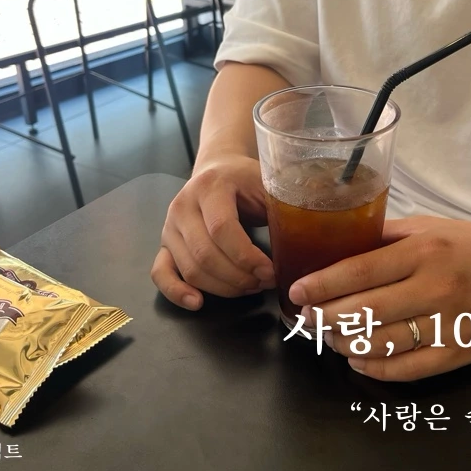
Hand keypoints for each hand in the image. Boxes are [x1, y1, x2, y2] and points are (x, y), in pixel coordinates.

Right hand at [152, 156, 274, 310]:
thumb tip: (311, 232)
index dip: (247, 257)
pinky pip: (160, 272)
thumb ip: (282, 205)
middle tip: (264, 282)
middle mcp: (183, 206)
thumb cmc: (246, 180)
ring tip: (250, 287)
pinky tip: (197, 302)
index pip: (222, 229)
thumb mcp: (266, 183)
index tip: (270, 272)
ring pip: (190, 268)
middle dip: (238, 277)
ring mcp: (169, 226)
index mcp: (210, 186)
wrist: (218, 168)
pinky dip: (176, 291)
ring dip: (223, 287)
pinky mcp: (164, 244)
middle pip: (205, 254)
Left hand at [288, 216, 470, 380]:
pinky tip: (357, 359)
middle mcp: (434, 288)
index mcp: (424, 252)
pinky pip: (408, 369)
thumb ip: (387, 237)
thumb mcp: (431, 228)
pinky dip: (376, 368)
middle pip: (365, 310)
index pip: (360, 271)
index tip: (297, 291)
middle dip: (326, 317)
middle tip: (306, 319)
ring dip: (346, 343)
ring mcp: (448, 324)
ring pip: (383, 343)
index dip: (323, 284)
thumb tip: (338, 246)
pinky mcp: (460, 352)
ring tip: (329, 337)